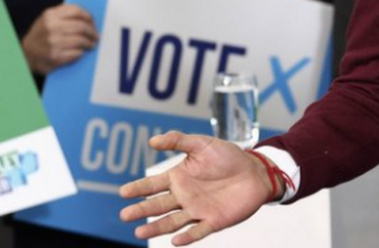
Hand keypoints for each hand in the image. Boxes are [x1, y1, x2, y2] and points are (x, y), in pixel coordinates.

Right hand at [21, 4, 97, 73]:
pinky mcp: (55, 56)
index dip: (89, 17)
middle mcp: (51, 27)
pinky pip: (77, 52)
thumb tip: (87, 16)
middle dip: (92, 32)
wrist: (25, 54)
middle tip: (96, 36)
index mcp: (50, 15)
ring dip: (90, 43)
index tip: (93, 22)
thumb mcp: (47, 19)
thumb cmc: (40, 36)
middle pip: (82, 26)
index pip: (77, 11)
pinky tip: (82, 51)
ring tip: (91, 44)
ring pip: (81, 40)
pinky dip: (82, 52)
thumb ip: (63, 14)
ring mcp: (53, 42)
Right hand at [120, 132, 275, 244]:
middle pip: (158, 206)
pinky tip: (175, 241)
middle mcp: (184, 196)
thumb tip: (152, 141)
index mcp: (178, 178)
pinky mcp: (213, 221)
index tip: (123, 192)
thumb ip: (179, 141)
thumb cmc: (228, 157)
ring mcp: (197, 210)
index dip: (138, 188)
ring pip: (172, 221)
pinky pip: (198, 231)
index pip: (153, 185)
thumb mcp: (203, 144)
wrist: (256, 171)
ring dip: (157, 227)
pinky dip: (187, 237)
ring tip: (140, 233)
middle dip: (141, 211)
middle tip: (125, 215)